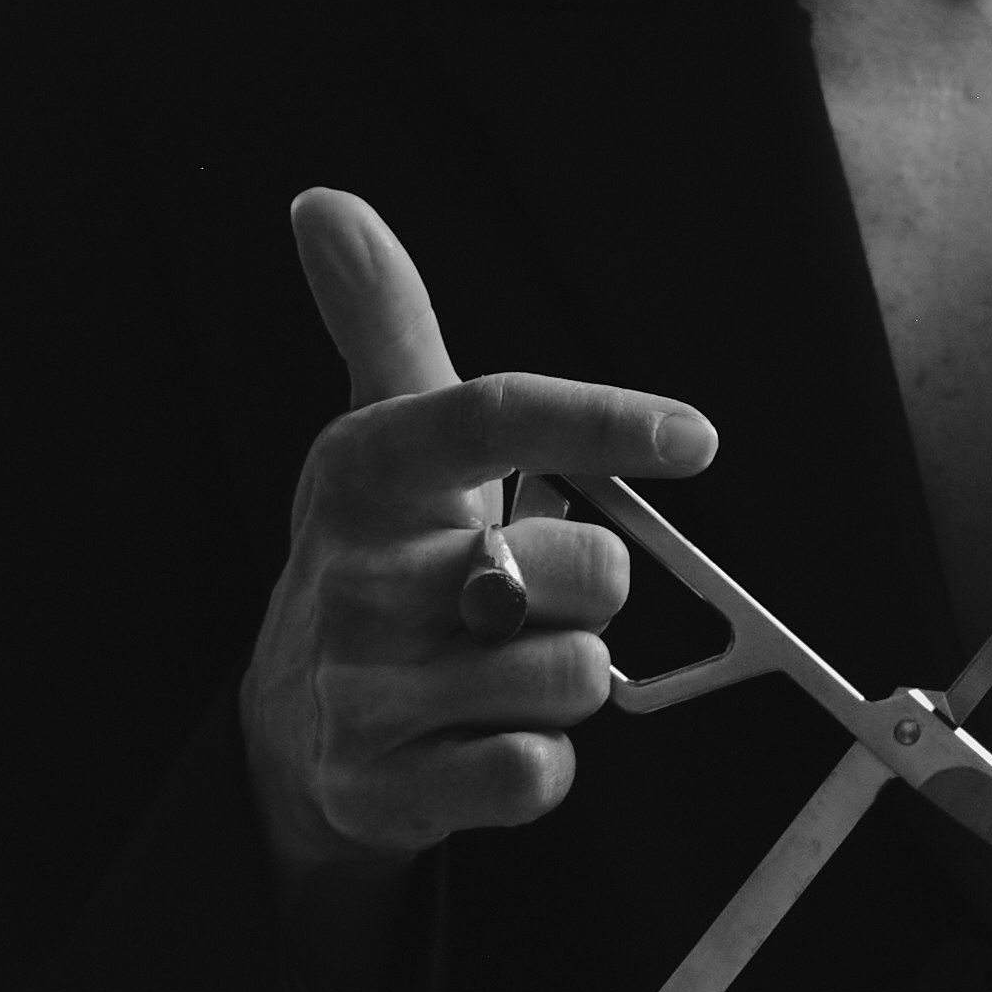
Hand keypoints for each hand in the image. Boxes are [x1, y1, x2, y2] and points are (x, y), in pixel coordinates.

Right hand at [238, 188, 715, 891]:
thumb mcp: (380, 437)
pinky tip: (484, 740)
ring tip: (496, 672)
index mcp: (364, 470)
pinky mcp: (381, 786)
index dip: (604, 421)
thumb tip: (325, 204)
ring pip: (574, 679)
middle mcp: (355, 577)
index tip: (696, 439)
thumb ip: (381, 318)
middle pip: (582, 574)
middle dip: (591, 593)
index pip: (491, 415)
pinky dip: (539, 765)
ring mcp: (361, 689)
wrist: (296, 728)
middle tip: (529, 599)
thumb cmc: (379, 562)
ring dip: (566, 683)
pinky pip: (537, 773)